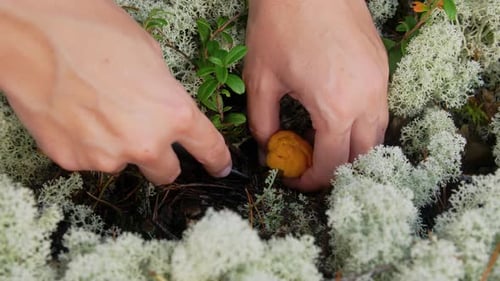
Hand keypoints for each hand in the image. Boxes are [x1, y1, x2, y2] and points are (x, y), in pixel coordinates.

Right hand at [0, 0, 230, 183]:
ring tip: (96, 110)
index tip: (218, 167)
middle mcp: (145, 143)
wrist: (32, 34)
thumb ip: (164, 94)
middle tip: (146, 137)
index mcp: (173, 114)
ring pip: (124, 164)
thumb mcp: (149, 56)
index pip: (208, 148)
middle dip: (162, 160)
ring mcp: (107, 156)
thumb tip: (163, 108)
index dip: (216, 160)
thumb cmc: (93, 32)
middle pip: (167, 173)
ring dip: (119, 147)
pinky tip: (75, 115)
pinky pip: (89, 159)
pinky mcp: (72, 161)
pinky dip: (87, 144)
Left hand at [244, 0, 388, 190]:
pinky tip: (335, 118)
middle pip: (363, 157)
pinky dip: (360, 124)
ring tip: (321, 145)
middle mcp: (367, 99)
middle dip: (336, 171)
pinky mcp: (381, 66)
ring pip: (376, 135)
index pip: (331, 165)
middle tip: (310, 167)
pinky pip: (378, 109)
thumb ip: (263, 122)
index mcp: (336, 107)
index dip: (310, 181)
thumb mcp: (261, 79)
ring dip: (352, 149)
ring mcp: (380, 81)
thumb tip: (268, 147)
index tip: (292, 178)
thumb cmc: (280, 23)